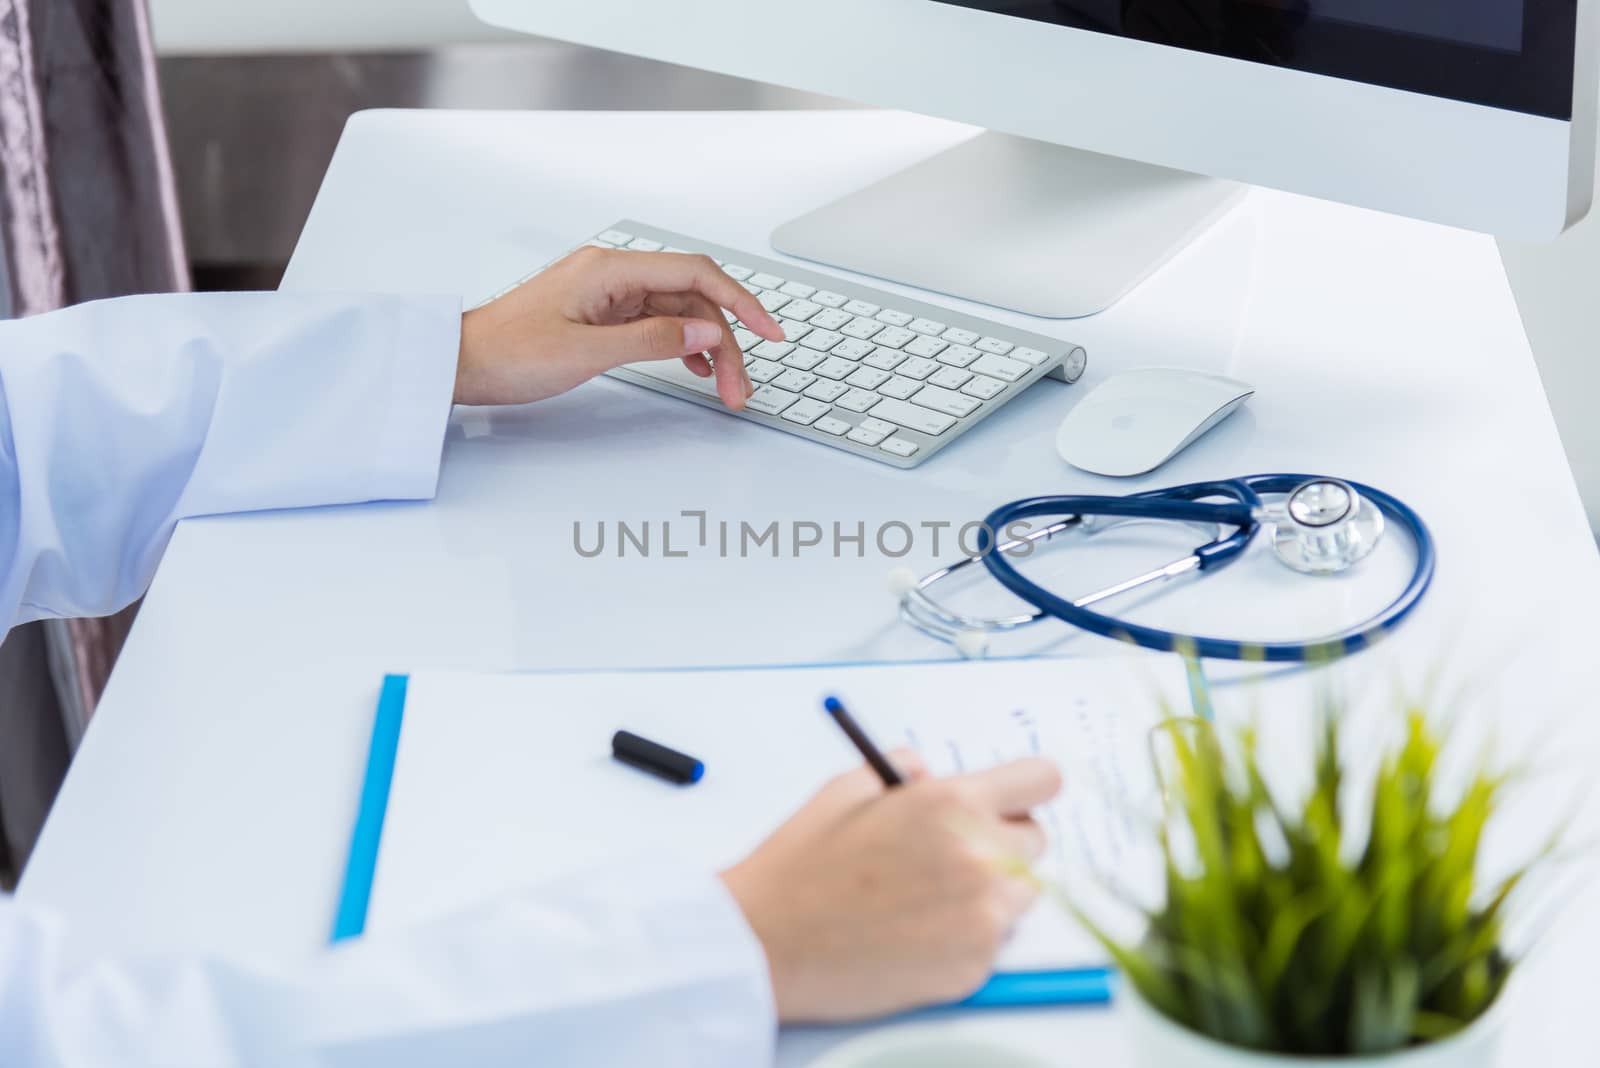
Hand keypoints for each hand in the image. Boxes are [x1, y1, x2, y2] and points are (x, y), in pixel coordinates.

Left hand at [453, 247, 784, 408]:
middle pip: (692, 299)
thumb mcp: (586, 353)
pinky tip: (696, 369)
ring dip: (707, 350)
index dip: (740, 301)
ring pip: (679, 315)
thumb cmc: (507, 353)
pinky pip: (657, 323)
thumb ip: (652, 342)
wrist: (461, 363)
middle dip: (725, 342)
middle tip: (740, 388)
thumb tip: (705, 335)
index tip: (769, 331)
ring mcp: (609, 294)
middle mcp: (613, 274)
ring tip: (725, 389)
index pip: (695, 274)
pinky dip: (682, 345)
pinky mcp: (603, 314)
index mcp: (610, 269)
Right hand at [719, 752, 1061, 1021]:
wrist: (768, 942)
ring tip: (925, 897)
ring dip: (989, 891)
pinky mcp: (975, 966)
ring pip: (1020, 894)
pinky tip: (914, 931)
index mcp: (951, 804)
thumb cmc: (802, 863)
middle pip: (1035, 841)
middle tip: (949, 853)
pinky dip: (966, 935)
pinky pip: (994, 940)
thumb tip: (934, 773)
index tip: (1013, 799)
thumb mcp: (847, 786)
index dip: (1025, 788)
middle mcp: (979, 859)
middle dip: (1000, 841)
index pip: (1043, 780)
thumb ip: (905, 768)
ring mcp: (982, 919)